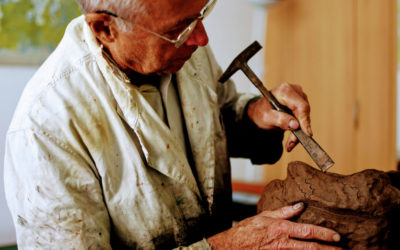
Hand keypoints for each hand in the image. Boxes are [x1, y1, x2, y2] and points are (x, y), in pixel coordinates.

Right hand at [207, 203, 341, 248]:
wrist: (232, 246)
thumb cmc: (246, 231)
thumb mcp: (265, 216)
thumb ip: (284, 212)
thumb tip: (300, 205)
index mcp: (281, 229)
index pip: (307, 231)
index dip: (324, 234)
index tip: (336, 236)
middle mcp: (283, 243)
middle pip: (311, 248)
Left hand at [247, 82, 310, 151]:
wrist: (260, 111)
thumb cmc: (261, 112)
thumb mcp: (266, 117)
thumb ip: (280, 120)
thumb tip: (295, 125)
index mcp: (284, 91)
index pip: (300, 106)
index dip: (305, 120)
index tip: (307, 133)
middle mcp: (294, 91)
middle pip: (304, 112)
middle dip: (300, 129)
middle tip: (291, 143)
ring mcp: (299, 96)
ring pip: (305, 117)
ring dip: (299, 131)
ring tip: (289, 143)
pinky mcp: (301, 103)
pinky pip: (304, 118)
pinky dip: (299, 129)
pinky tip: (291, 138)